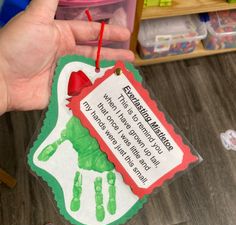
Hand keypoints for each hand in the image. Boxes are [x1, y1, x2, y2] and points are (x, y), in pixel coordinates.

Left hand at [0, 0, 133, 113]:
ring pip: (91, 72)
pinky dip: (96, 91)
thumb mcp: (37, 17)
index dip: (108, 33)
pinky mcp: (63, 92)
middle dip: (113, 55)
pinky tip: (109, 92)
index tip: (126, 35)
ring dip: (107, 73)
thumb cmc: (19, 45)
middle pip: (94, 54)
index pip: (89, 33)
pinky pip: (82, 90)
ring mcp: (65, 74)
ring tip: (125, 74)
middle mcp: (65, 54)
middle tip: (131, 58)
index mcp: (61, 35)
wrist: (3, 78)